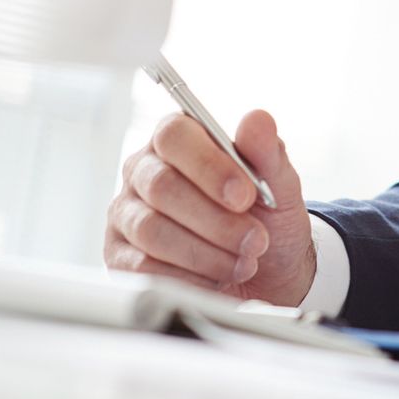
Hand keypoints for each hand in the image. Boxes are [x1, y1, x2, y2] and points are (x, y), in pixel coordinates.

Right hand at [104, 109, 319, 305]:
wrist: (267, 274)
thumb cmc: (265, 219)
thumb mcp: (278, 185)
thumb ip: (267, 152)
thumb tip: (258, 119)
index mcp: (178, 141)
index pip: (174, 136)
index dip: (208, 165)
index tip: (245, 196)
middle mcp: (144, 172)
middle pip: (161, 186)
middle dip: (215, 220)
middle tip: (255, 240)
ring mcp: (128, 215)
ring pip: (152, 230)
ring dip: (206, 253)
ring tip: (243, 262)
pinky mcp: (121, 257)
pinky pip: (143, 268)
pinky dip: (188, 278)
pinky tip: (217, 279)